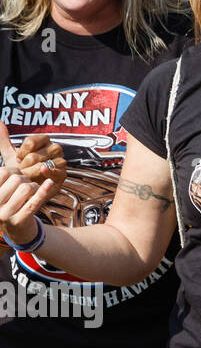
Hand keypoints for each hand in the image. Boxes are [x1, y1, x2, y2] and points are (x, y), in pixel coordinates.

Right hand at [0, 124, 57, 247]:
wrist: (17, 225)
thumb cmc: (12, 190)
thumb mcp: (7, 169)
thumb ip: (3, 145)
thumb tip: (0, 122)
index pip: (5, 170)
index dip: (18, 165)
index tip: (22, 167)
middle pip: (18, 177)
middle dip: (29, 174)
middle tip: (31, 176)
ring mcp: (4, 213)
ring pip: (26, 187)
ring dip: (35, 184)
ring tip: (34, 186)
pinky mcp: (18, 220)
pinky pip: (33, 202)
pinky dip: (42, 191)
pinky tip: (49, 183)